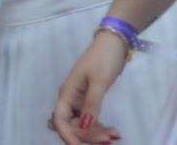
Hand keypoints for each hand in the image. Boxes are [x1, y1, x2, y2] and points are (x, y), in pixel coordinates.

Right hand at [51, 26, 128, 143]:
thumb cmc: (104, 57)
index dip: (69, 137)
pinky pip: (91, 118)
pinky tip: (114, 132)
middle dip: (88, 136)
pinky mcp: (90, 99)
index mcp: (66, 95)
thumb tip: (84, 126)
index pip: (61, 122)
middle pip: (73, 126)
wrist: (115, 40)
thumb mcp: (99, 81)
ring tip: (115, 136)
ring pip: (83, 124)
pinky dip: (100, 125)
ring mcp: (80, 100)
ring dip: (96, 132)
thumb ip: (92, 104)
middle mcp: (70, 100)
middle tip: (109, 140)